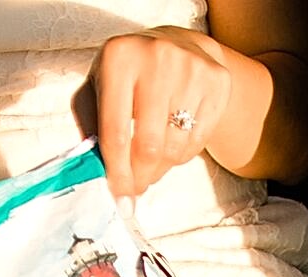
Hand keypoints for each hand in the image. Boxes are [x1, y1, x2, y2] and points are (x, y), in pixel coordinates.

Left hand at [92, 28, 236, 198]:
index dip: (117, 173)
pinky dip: (182, 155)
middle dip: (141, 177)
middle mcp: (157, 58)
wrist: (178, 45)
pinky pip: (198, 141)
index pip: (116, 132)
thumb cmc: (129, 75)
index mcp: (118, 58)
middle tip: (136, 187)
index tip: (120, 200)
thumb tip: (97, 174)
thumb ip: (90, 126)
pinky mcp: (217, 82)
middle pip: (149, 146)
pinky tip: (172, 144)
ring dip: (161, 168)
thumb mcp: (99, 88)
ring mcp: (192, 69)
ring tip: (152, 163)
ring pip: (175, 148)